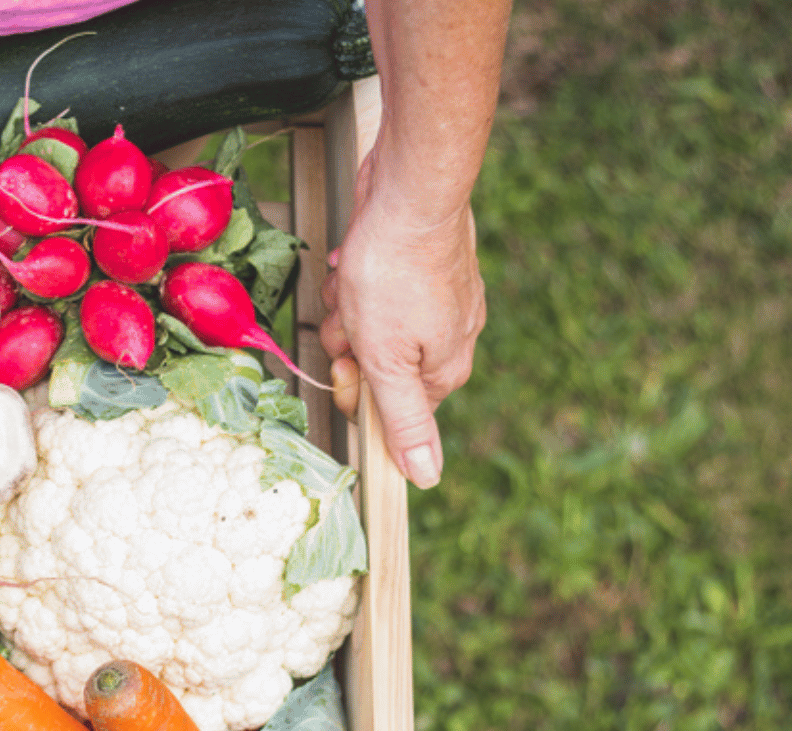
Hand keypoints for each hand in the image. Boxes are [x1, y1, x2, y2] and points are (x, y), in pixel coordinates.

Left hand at [318, 149, 486, 488]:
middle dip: (348, 340)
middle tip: (355, 313)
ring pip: (364, 325)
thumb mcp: (390, 360)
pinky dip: (353, 277)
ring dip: (346, 306)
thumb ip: (407, 422)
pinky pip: (368, 290)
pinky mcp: (414, 269)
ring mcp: (432, 301)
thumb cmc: (397, 273)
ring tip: (357, 279)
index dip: (356, 385)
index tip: (352, 358)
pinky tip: (355, 259)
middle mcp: (446, 339)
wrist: (409, 191)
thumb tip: (427, 479)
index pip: (386, 410)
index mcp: (444, 370)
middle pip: (371, 365)